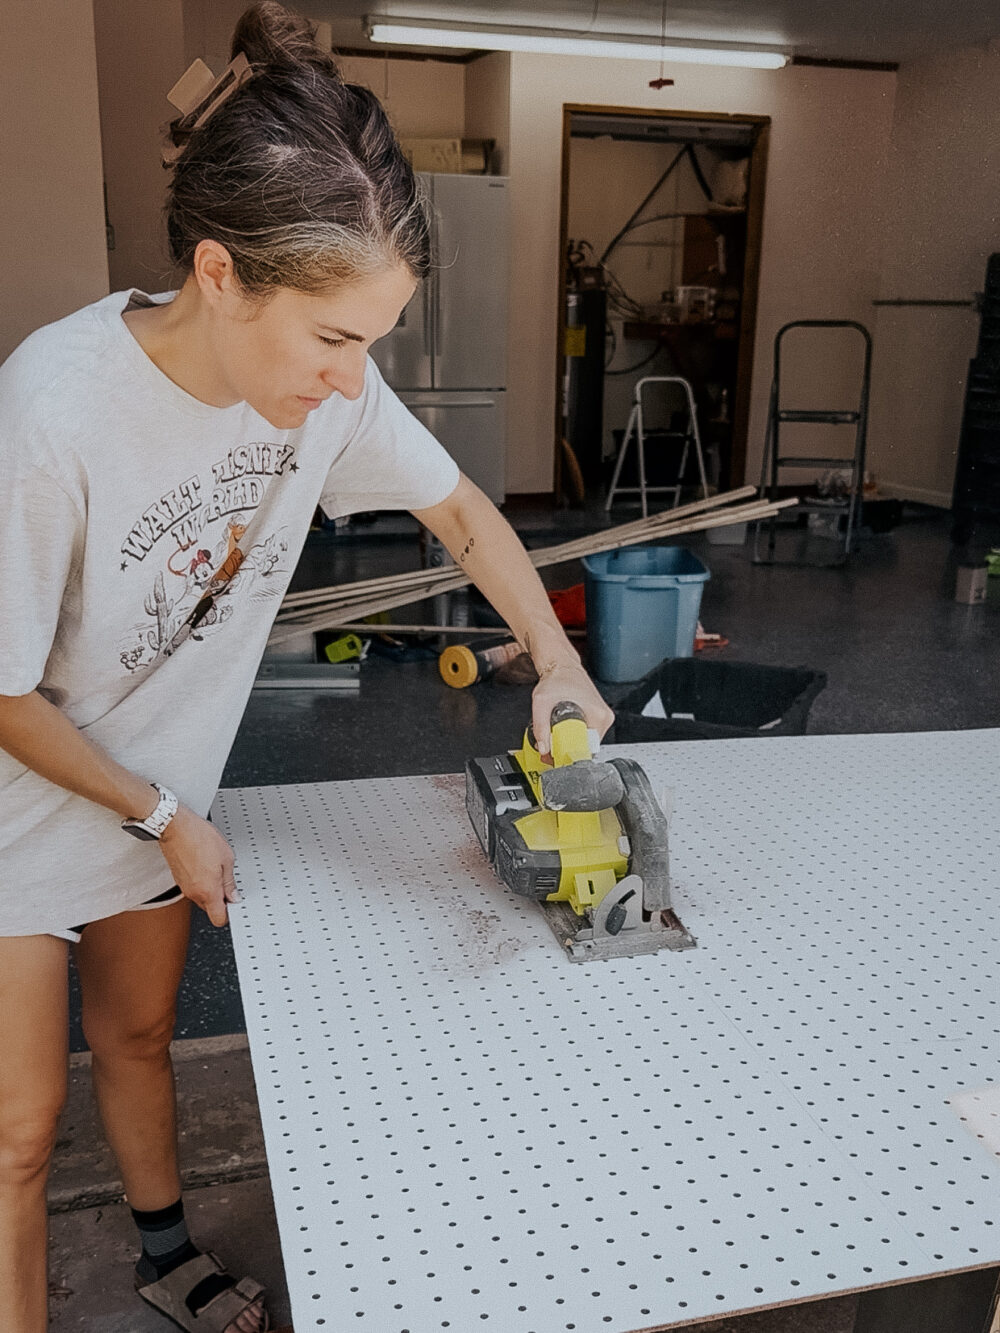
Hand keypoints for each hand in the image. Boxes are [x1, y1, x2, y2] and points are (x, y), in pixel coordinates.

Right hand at [157, 804, 239, 926]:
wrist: (175, 827)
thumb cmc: (199, 838)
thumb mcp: (226, 857)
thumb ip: (230, 881)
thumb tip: (234, 895)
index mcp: (208, 891)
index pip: (218, 919)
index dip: (228, 914)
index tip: (234, 902)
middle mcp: (193, 893)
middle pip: (210, 909)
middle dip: (219, 899)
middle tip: (226, 881)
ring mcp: (184, 886)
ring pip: (201, 898)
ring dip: (209, 889)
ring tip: (215, 869)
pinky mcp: (178, 879)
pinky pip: (193, 887)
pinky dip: (200, 881)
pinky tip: (205, 865)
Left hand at [531, 661, 613, 758]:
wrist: (562, 666)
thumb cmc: (557, 679)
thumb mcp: (542, 702)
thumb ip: (540, 727)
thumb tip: (544, 747)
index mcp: (598, 715)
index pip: (587, 749)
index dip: (568, 754)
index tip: (555, 755)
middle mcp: (604, 717)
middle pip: (587, 747)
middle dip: (567, 750)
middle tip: (551, 744)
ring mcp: (603, 717)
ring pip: (586, 742)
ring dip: (570, 743)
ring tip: (557, 733)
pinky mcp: (598, 717)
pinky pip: (587, 735)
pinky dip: (574, 736)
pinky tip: (564, 730)